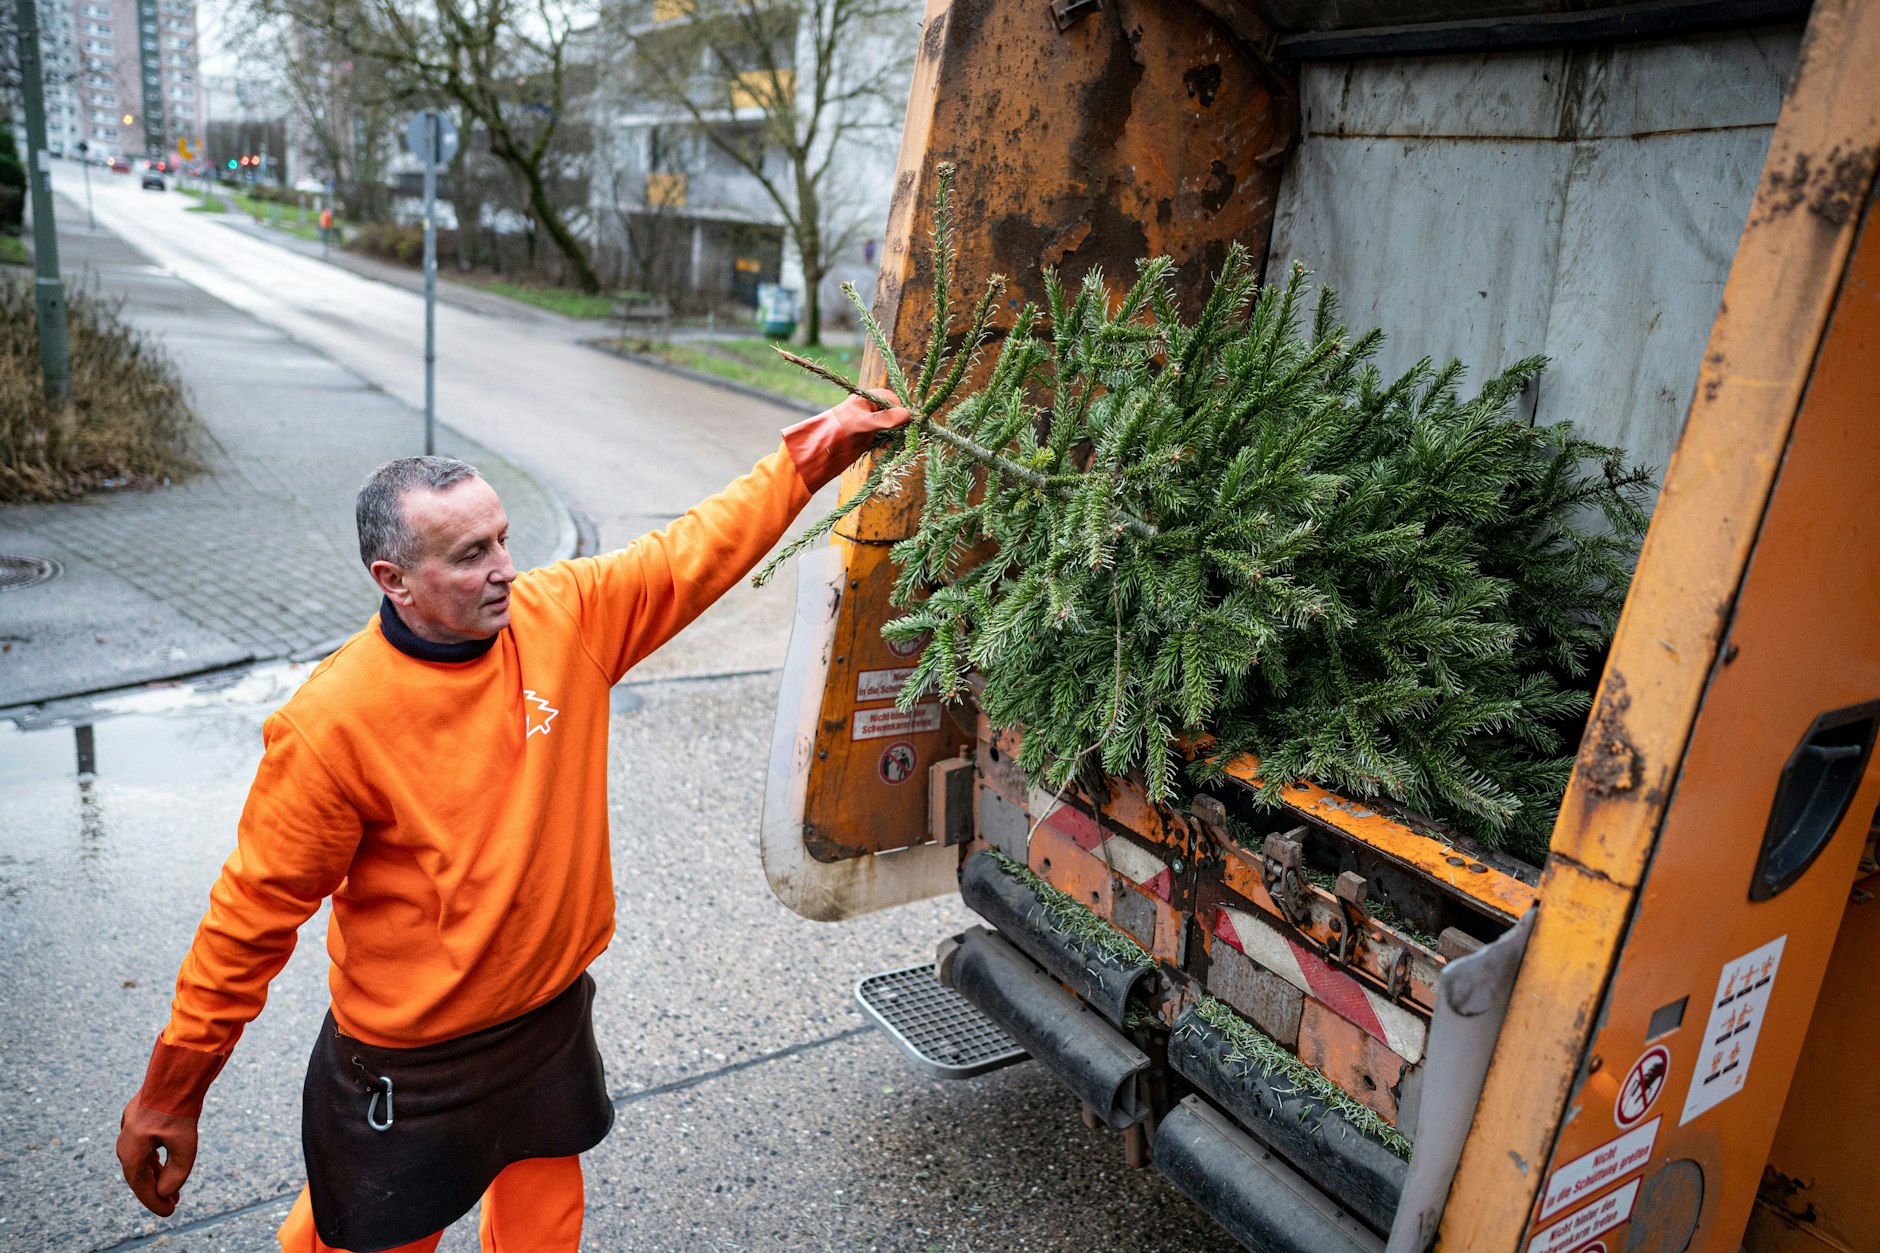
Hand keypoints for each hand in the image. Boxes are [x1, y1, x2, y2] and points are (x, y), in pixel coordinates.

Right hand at [117, 1098, 197, 1215]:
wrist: (176, 1072)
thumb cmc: (180, 1108)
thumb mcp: (185, 1145)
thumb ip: (176, 1172)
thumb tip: (165, 1192)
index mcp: (132, 1150)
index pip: (141, 1184)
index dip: (154, 1201)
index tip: (169, 1212)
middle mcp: (126, 1140)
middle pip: (139, 1174)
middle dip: (155, 1191)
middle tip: (172, 1204)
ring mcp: (130, 1127)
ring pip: (141, 1159)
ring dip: (155, 1175)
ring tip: (171, 1190)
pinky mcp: (139, 1117)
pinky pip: (143, 1145)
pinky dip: (154, 1158)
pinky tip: (162, 1165)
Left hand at [830, 388, 912, 440]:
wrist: (823, 449)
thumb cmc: (839, 429)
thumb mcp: (863, 423)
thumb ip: (885, 419)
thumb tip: (908, 414)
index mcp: (870, 398)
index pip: (893, 401)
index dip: (901, 411)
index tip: (906, 424)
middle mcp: (872, 408)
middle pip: (895, 414)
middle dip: (901, 425)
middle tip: (906, 436)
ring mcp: (872, 422)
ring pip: (893, 427)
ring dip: (897, 436)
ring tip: (899, 444)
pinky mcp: (871, 435)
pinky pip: (887, 437)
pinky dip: (891, 443)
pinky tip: (890, 448)